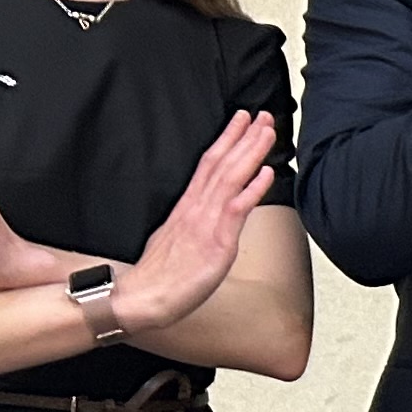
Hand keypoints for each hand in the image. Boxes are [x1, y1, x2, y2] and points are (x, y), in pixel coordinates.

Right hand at [111, 111, 279, 332]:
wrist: (144, 297)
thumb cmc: (160, 275)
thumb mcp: (176, 239)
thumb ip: (193, 222)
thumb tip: (205, 215)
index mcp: (188, 207)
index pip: (209, 165)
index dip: (227, 141)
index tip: (242, 121)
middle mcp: (197, 208)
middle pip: (222, 163)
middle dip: (243, 137)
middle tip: (262, 114)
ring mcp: (206, 222)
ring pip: (231, 178)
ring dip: (251, 152)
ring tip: (267, 131)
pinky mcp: (216, 241)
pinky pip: (236, 209)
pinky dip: (252, 188)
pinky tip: (266, 172)